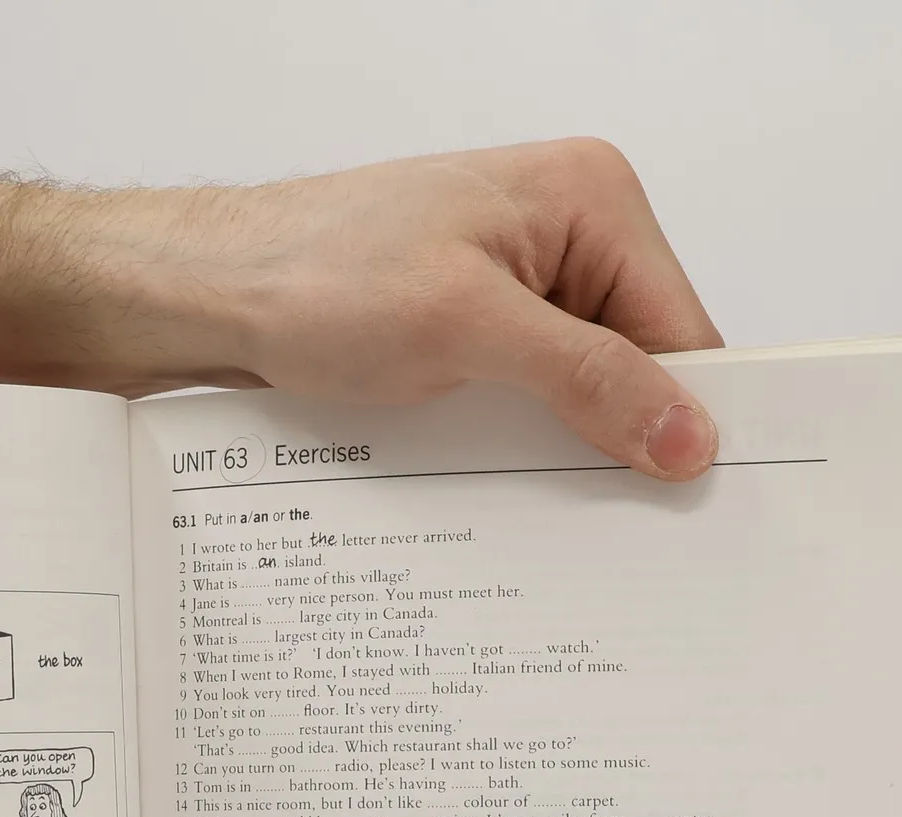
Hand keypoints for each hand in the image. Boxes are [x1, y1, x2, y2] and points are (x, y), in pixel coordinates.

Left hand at [113, 139, 723, 477]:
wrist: (212, 293)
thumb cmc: (317, 278)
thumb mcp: (465, 329)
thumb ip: (586, 378)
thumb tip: (687, 434)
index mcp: (591, 198)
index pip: (681, 327)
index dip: (686, 418)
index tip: (689, 505)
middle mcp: (566, 231)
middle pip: (640, 361)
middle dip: (625, 440)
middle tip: (623, 532)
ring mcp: (518, 281)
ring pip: (583, 390)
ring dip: (569, 451)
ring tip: (557, 514)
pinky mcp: (474, 326)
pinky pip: (530, 397)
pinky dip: (523, 444)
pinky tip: (509, 489)